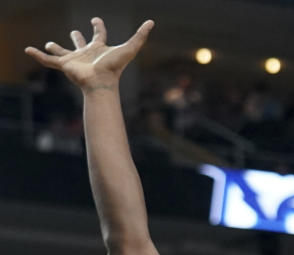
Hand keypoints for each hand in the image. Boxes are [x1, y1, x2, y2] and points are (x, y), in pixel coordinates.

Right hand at [24, 17, 153, 90]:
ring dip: (56, 48)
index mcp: (99, 48)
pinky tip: (28, 50)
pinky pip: (48, 60)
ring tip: (50, 44)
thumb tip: (152, 22)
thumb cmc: (115, 68)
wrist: (101, 83)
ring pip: (63, 52)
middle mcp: (86, 53)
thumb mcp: (130, 48)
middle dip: (77, 37)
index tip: (95, 19)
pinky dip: (38, 55)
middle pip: (80, 43)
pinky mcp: (64, 65)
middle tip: (75, 32)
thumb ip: (141, 35)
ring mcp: (74, 59)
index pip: (99, 34)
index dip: (98, 26)